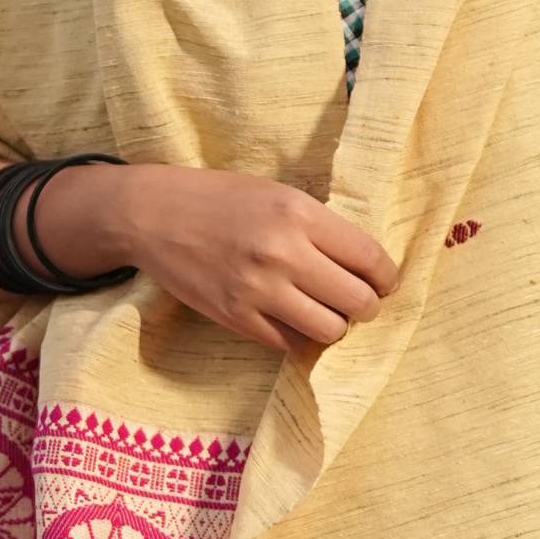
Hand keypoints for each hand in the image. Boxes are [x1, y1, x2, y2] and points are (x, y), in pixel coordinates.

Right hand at [35, 158, 395, 351]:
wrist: (153, 214)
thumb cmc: (220, 198)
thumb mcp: (278, 194)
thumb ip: (320, 226)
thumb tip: (365, 264)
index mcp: (299, 214)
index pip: (369, 259)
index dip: (386, 277)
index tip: (384, 282)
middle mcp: (282, 253)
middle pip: (357, 301)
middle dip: (365, 305)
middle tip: (357, 302)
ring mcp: (257, 290)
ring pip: (329, 330)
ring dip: (334, 325)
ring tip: (324, 312)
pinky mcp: (236, 318)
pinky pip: (289, 344)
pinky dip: (298, 336)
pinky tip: (291, 319)